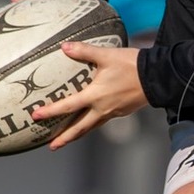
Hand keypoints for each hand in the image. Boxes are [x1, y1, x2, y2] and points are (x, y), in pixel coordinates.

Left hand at [29, 42, 146, 149]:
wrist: (157, 77)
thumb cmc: (131, 65)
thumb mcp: (107, 55)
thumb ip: (84, 51)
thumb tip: (64, 47)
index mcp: (95, 96)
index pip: (68, 106)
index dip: (51, 111)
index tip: (36, 116)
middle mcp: (102, 109)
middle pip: (79, 128)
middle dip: (64, 138)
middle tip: (52, 146)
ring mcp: (112, 112)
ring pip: (91, 127)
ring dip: (77, 135)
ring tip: (66, 140)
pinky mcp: (121, 111)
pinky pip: (102, 121)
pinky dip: (91, 125)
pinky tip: (90, 121)